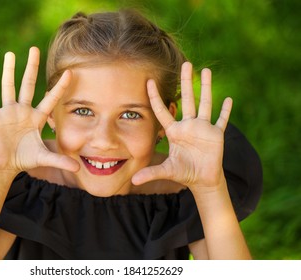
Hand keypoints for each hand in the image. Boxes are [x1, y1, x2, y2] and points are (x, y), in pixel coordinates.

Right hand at [0, 47, 78, 173]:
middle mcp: (23, 110)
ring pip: (8, 87)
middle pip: (27, 84)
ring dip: (8, 72)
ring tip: (10, 54)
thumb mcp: (43, 158)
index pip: (51, 98)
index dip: (60, 87)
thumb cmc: (25, 158)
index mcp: (36, 117)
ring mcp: (8, 112)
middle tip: (34, 49)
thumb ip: (59, 161)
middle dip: (31, 67)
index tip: (70, 72)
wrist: (6, 164)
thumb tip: (77, 169)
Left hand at [132, 62, 231, 192]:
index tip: (148, 81)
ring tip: (206, 71)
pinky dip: (225, 111)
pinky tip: (228, 98)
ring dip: (206, 88)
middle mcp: (188, 125)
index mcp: (175, 131)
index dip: (155, 96)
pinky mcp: (216, 135)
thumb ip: (151, 173)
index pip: (163, 110)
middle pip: (187, 100)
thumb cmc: (183, 173)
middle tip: (186, 64)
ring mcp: (203, 128)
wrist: (201, 179)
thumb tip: (133, 181)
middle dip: (186, 82)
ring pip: (205, 104)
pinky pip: (221, 120)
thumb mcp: (167, 171)